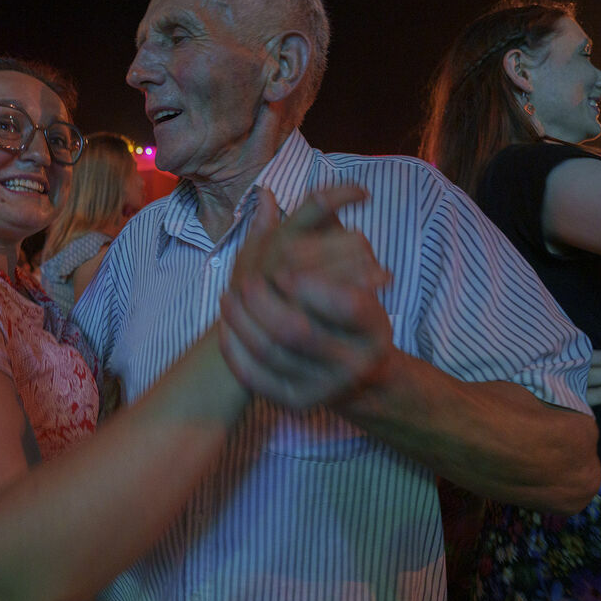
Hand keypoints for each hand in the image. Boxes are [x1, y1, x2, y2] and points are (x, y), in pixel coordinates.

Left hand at [219, 186, 394, 408]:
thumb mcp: (346, 273)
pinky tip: (226, 331)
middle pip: (299, 331)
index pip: (346, 302)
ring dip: (242, 324)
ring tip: (226, 299)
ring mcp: (329, 386)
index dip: (309, 285)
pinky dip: (238, 354)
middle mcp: (358, 359)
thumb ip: (308, 234)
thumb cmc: (347, 313)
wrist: (360, 378)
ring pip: (273, 354)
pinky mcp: (301, 403)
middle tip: (244, 284)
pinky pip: (261, 380)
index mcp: (374, 323)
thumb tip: (265, 197)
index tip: (282, 270)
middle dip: (264, 304)